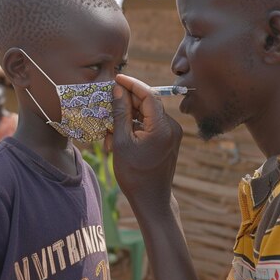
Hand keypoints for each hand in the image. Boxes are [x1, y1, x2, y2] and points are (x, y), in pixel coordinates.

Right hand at [110, 74, 182, 212]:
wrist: (152, 199)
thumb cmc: (134, 174)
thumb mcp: (121, 142)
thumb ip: (120, 113)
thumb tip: (117, 90)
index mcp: (162, 127)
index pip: (148, 95)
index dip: (131, 84)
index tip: (116, 79)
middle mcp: (172, 127)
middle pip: (147, 104)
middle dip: (126, 103)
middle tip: (107, 104)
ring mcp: (172, 133)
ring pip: (146, 115)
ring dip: (128, 118)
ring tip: (109, 131)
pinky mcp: (169, 139)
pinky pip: (150, 125)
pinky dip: (135, 127)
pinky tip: (119, 137)